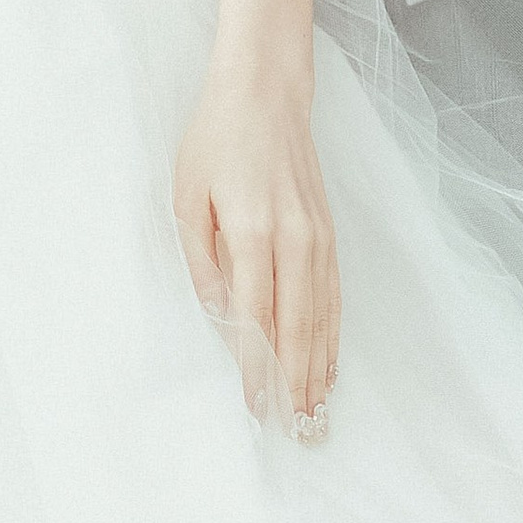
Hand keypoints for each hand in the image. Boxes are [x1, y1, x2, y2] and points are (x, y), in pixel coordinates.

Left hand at [173, 65, 339, 434]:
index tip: (256, 405)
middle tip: (295, 430)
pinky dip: (333, 335)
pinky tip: (329, 363)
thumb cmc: (217, 140)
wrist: (267, 92)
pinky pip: (335, 295)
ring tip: (315, 413)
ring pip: (323, 315)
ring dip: (319, 367)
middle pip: (298, 324)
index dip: (257, 365)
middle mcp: (293, 237)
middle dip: (295, 381)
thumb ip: (202, 260)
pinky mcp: (330, 232)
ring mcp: (318, 235)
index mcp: (252, 229)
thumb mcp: (187, 194)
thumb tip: (220, 315)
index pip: (256, 314)